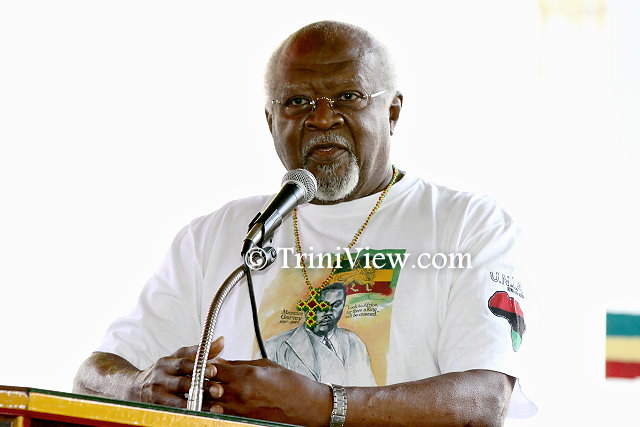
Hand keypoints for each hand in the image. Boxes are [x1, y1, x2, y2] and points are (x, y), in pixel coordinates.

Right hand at [135, 336, 224, 409]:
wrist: (135, 388)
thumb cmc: (164, 371)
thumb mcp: (178, 357)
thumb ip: (199, 351)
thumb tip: (221, 341)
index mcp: (166, 364)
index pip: (182, 364)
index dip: (198, 367)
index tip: (214, 370)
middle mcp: (161, 380)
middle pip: (182, 384)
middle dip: (201, 387)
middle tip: (218, 390)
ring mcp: (159, 397)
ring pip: (180, 403)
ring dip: (199, 405)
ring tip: (216, 408)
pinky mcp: (159, 410)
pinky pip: (177, 413)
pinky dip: (191, 414)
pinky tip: (204, 416)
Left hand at [210, 358, 331, 425]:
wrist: (304, 405)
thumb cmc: (289, 384)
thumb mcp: (264, 365)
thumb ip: (239, 364)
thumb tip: (222, 362)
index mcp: (245, 376)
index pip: (212, 369)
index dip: (204, 364)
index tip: (203, 361)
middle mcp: (239, 394)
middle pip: (207, 387)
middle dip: (201, 380)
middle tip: (200, 375)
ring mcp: (239, 409)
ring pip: (210, 402)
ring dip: (206, 395)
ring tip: (207, 388)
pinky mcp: (242, 419)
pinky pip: (221, 412)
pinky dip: (217, 406)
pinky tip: (219, 401)